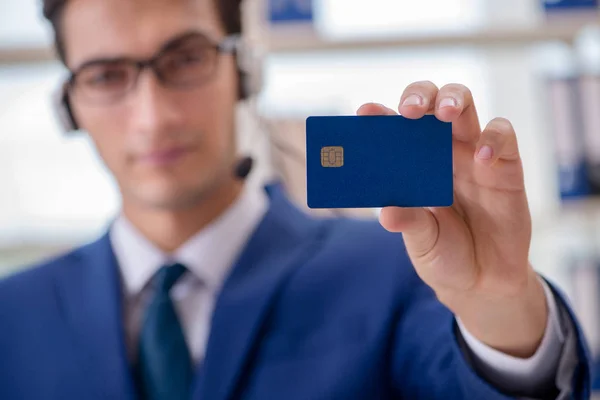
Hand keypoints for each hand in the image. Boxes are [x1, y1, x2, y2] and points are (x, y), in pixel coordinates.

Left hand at [359, 81, 546, 357]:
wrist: (483, 280)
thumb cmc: (445, 254)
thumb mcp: (422, 242)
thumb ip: (409, 223)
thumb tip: (387, 213)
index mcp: (412, 165)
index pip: (395, 129)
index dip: (380, 116)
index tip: (365, 113)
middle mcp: (440, 152)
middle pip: (431, 103)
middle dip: (420, 96)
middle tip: (409, 110)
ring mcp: (473, 156)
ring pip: (465, 107)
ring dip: (454, 100)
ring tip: (445, 112)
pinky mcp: (505, 168)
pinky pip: (503, 139)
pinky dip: (493, 140)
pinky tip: (480, 157)